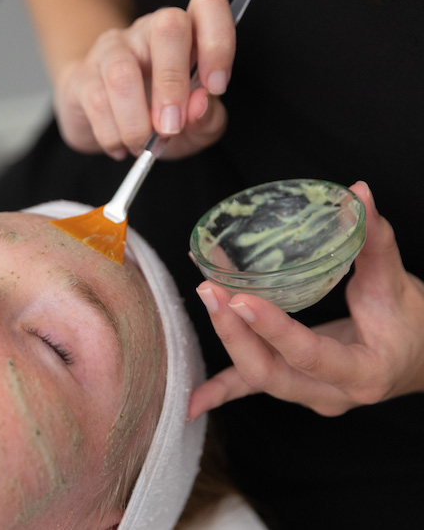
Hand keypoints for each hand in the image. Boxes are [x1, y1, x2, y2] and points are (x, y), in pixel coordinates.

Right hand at [53, 0, 235, 159]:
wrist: (107, 128)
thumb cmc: (158, 118)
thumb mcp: (195, 126)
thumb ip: (207, 118)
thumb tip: (199, 107)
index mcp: (187, 35)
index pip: (208, 5)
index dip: (217, 41)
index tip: (215, 87)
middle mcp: (150, 31)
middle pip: (168, 27)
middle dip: (173, 84)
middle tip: (171, 127)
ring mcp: (113, 49)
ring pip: (123, 71)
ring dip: (136, 120)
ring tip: (142, 145)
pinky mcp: (82, 76)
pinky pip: (96, 101)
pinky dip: (112, 134)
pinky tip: (120, 145)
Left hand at [188, 182, 423, 419]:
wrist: (419, 358)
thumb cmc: (410, 322)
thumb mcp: (395, 283)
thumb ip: (374, 240)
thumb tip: (359, 192)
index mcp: (363, 372)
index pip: (310, 355)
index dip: (273, 329)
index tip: (241, 298)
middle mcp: (331, 393)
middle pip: (270, 372)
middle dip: (234, 333)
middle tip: (211, 291)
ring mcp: (310, 394)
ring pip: (257, 376)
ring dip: (227, 339)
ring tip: (205, 298)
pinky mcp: (293, 385)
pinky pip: (251, 389)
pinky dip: (221, 391)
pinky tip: (192, 402)